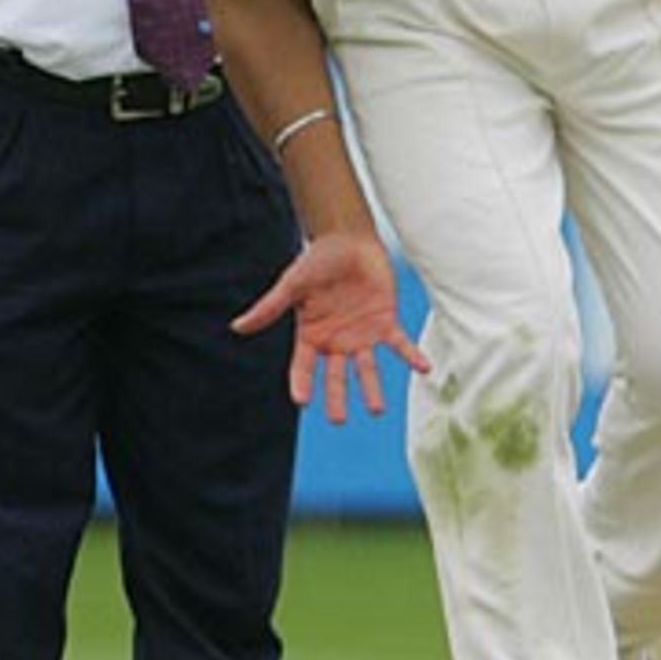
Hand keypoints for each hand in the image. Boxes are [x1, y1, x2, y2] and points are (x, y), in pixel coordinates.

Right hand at [232, 231, 430, 422]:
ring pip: (367, 368)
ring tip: (376, 410)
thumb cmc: (317, 260)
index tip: (301, 401)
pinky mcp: (385, 321)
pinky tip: (424, 368)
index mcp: (311, 335)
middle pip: (336, 376)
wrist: (349, 239)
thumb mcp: (292, 285)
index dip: (302, 383)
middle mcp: (336, 341)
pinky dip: (411, 356)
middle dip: (337, 398)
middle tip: (338, 420)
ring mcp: (361, 334)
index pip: (304, 366)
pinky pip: (399, 343)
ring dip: (372, 388)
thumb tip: (237, 327)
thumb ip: (269, 308)